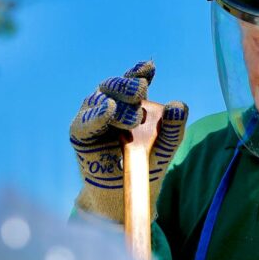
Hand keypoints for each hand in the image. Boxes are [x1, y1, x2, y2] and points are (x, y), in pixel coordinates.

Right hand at [70, 61, 187, 222]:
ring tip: (134, 118)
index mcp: (130, 101)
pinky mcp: (80, 134)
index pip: (133, 80)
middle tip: (141, 90)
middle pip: (113, 85)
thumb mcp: (167, 145)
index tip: (149, 67)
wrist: (127, 191)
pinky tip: (108, 111)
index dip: (139, 71)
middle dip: (127, 85)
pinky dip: (96, 115)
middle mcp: (109, 103)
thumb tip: (178, 105)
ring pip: (100, 100)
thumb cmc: (147, 162)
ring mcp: (93, 116)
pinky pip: (85, 122)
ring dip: (118, 105)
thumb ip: (174, 126)